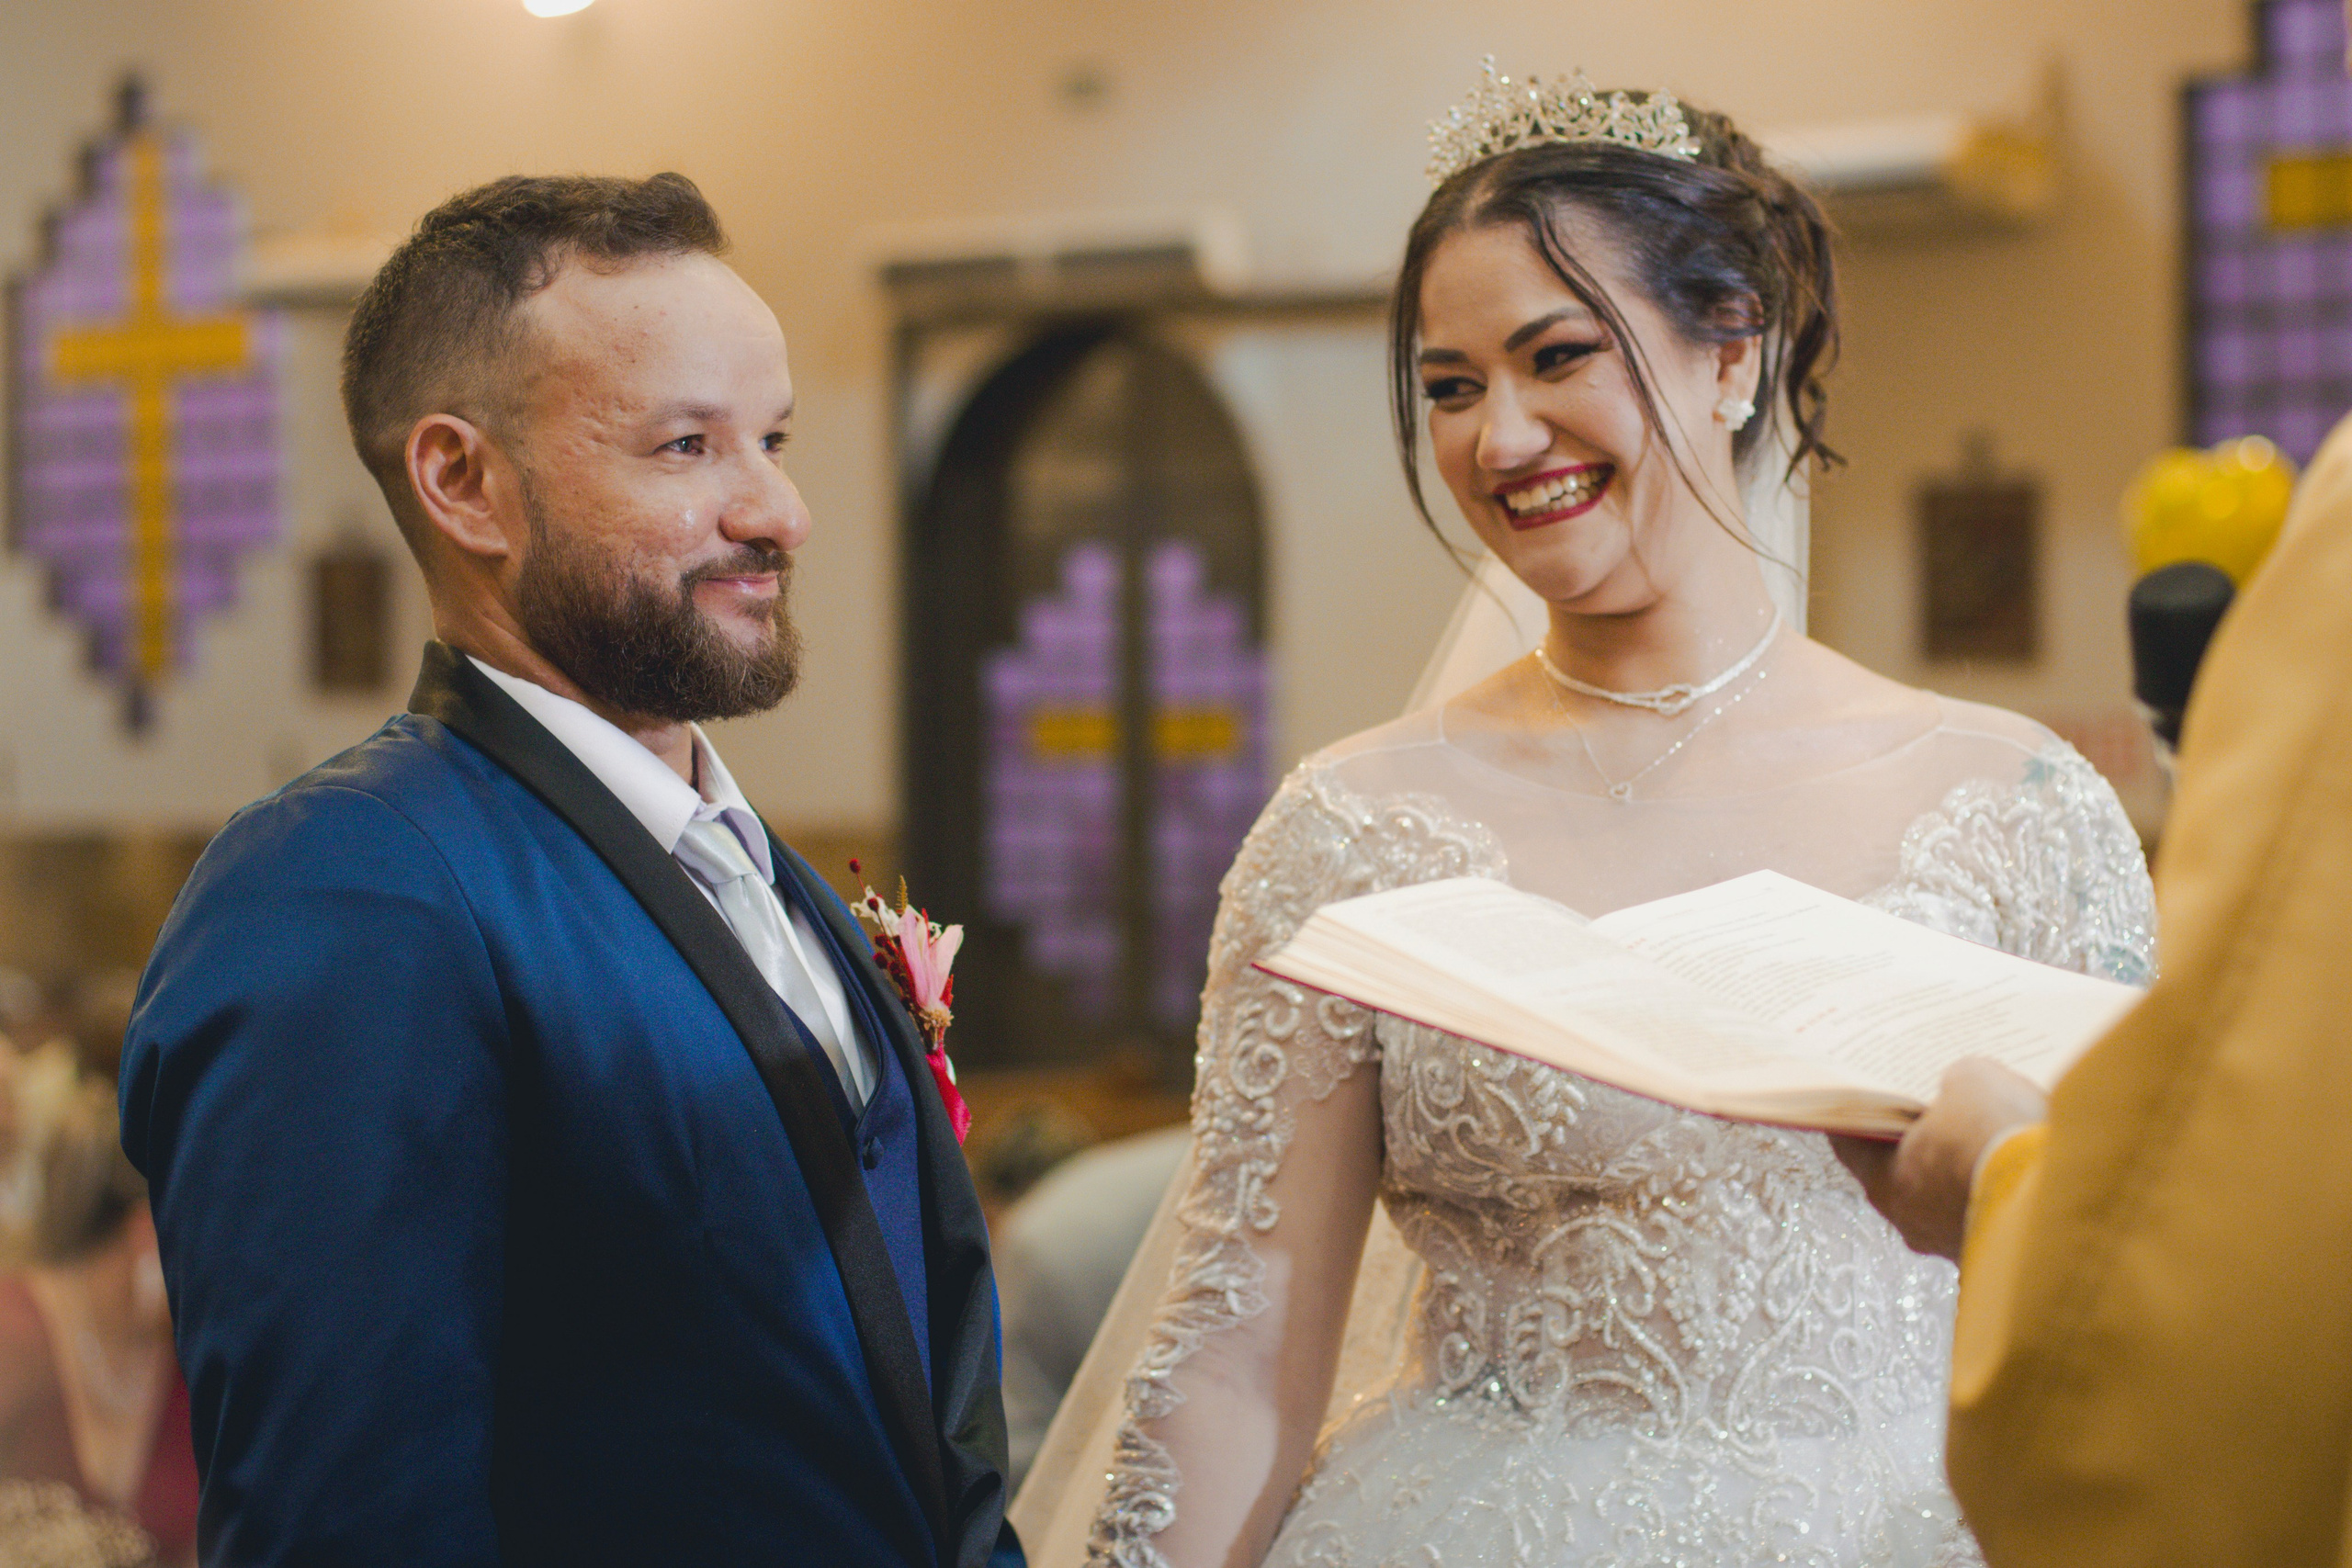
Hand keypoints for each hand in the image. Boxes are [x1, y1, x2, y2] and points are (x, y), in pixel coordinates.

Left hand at [1831, 1059, 2047, 1260]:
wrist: (2064, 1203)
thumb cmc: (1996, 1138)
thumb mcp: (1973, 1082)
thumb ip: (1957, 1082)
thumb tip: (1964, 1087)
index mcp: (1883, 1181)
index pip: (1851, 1142)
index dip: (1860, 1113)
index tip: (1864, 1093)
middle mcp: (1911, 1222)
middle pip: (1904, 1170)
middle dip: (1923, 1139)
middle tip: (1939, 1105)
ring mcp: (1956, 1244)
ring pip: (1951, 1195)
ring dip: (1968, 1167)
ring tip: (1993, 1130)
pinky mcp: (2001, 1252)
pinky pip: (1991, 1211)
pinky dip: (2001, 1188)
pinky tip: (2024, 1161)